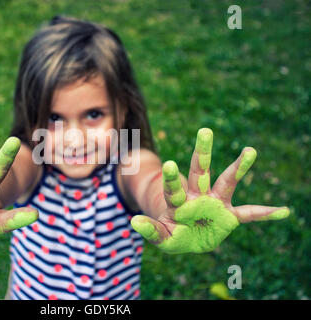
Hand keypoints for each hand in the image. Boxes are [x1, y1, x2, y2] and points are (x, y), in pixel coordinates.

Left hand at [131, 128, 289, 253]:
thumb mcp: (162, 238)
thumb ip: (151, 231)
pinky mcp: (229, 216)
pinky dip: (266, 214)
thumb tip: (134, 221)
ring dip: (239, 167)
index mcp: (178, 203)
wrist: (189, 238)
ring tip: (250, 150)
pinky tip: (284, 211)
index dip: (171, 177)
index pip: (173, 188)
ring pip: (227, 181)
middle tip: (205, 130)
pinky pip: (250, 214)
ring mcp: (215, 204)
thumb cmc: (173, 234)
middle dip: (202, 152)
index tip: (169, 163)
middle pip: (200, 171)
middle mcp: (198, 197)